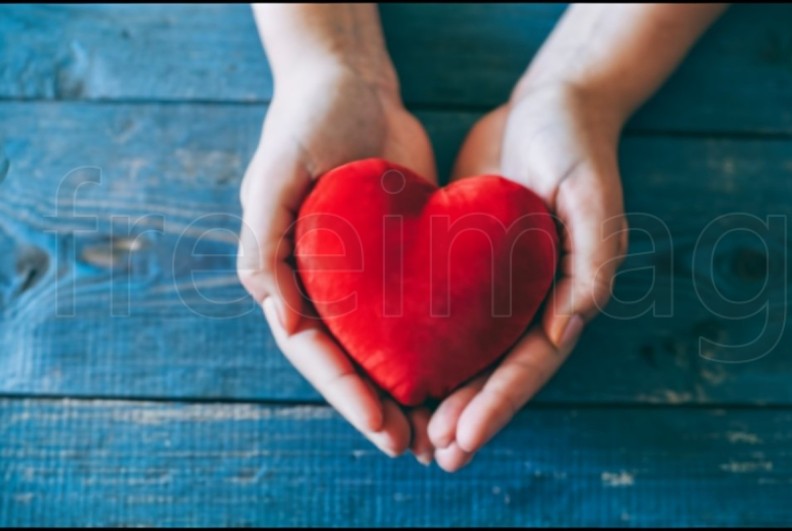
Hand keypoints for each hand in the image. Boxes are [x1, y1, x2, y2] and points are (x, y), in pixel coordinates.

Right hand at [237, 59, 437, 462]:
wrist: (353, 84)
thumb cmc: (305, 123)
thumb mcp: (273, 177)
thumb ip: (265, 248)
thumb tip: (281, 324)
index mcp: (285, 277)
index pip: (314, 350)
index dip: (345, 392)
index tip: (381, 427)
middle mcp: (322, 286)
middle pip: (350, 361)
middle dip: (379, 406)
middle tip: (414, 446)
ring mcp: (362, 277)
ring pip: (384, 347)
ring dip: (407, 390)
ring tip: (438, 431)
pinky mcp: (400, 261)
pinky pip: (416, 312)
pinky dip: (432, 346)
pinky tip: (461, 372)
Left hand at [427, 82, 628, 470]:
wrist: (548, 106)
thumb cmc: (576, 146)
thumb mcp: (592, 195)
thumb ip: (592, 262)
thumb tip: (566, 332)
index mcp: (565, 294)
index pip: (531, 362)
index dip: (498, 404)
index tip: (463, 439)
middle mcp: (531, 299)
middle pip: (497, 370)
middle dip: (467, 414)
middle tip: (431, 453)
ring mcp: (498, 286)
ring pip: (469, 352)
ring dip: (445, 396)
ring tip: (414, 435)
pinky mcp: (467, 264)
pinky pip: (445, 313)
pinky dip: (426, 347)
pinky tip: (397, 370)